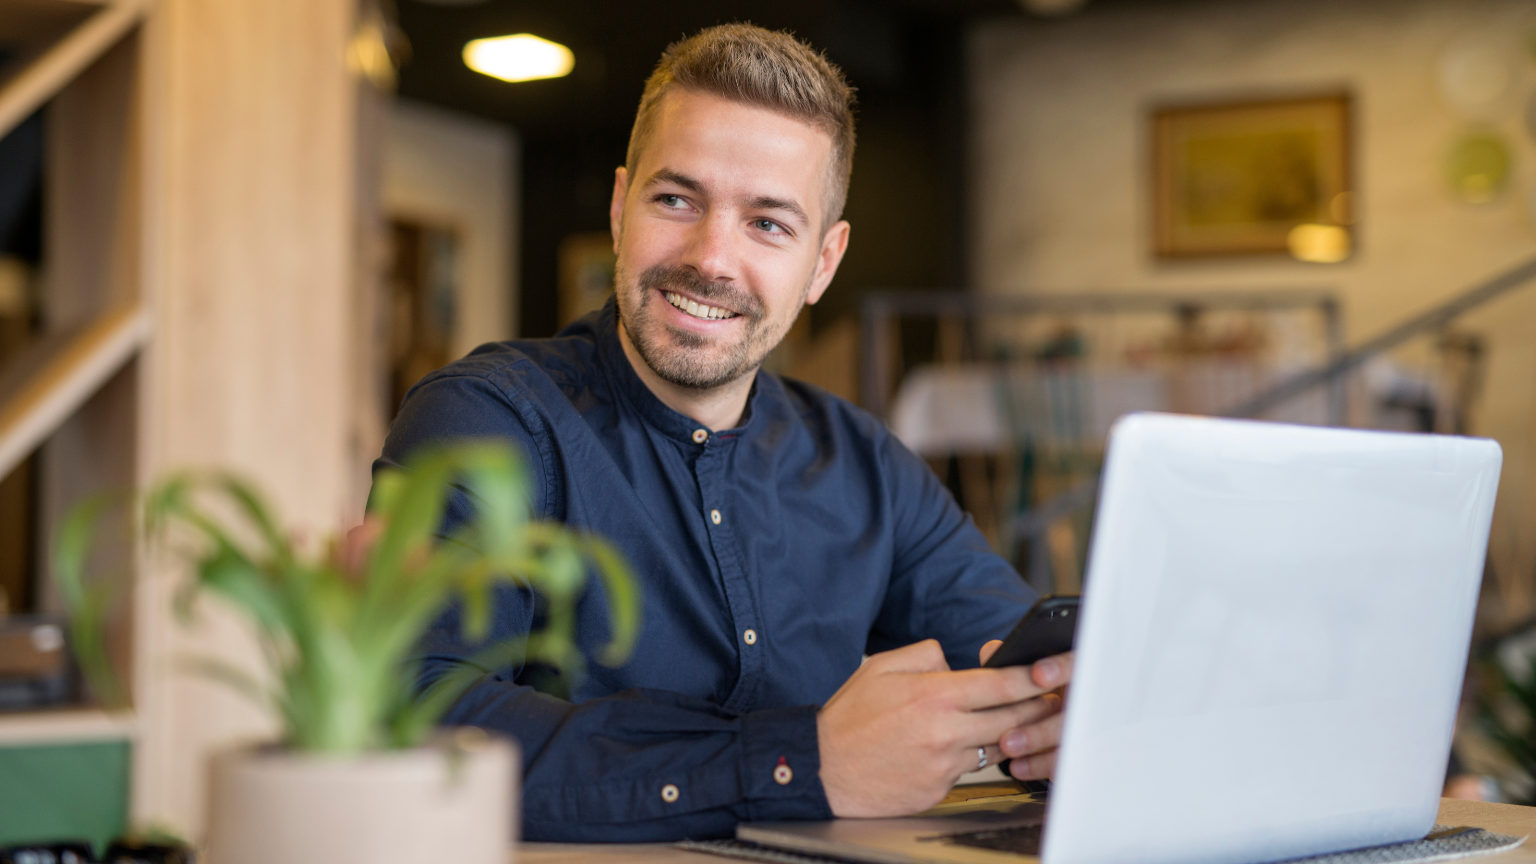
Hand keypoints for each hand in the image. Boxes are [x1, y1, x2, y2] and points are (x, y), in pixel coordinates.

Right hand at [817, 639, 1063, 817]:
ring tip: (1003, 722)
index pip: (1002, 685)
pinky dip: (968, 757)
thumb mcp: (881, 666)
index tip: (1049, 672)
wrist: (822, 770)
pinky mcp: (939, 790)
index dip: (1033, 678)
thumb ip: (926, 655)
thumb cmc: (849, 718)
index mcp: (934, 696)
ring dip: (1003, 734)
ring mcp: (944, 766)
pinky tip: (954, 748)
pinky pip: (968, 770)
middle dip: (1035, 709)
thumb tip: (954, 661)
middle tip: (1048, 700)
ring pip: (994, 747)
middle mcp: (945, 732)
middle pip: (1012, 720)